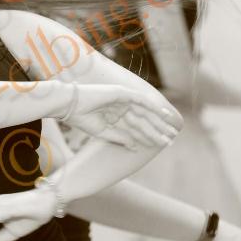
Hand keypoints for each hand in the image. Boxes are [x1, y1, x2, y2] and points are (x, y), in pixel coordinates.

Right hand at [57, 84, 182, 150]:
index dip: (149, 136)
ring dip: (159, 121)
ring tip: (170, 131)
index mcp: (116, 116)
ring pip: (145, 111)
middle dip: (158, 130)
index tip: (161, 145)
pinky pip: (141, 100)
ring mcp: (122, 99)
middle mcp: (121, 107)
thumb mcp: (103, 133)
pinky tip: (164, 114)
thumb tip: (135, 147)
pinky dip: (153, 106)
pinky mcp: (122, 93)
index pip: (136, 127)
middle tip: (171, 140)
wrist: (69, 106)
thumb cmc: (82, 119)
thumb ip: (120, 138)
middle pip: (144, 120)